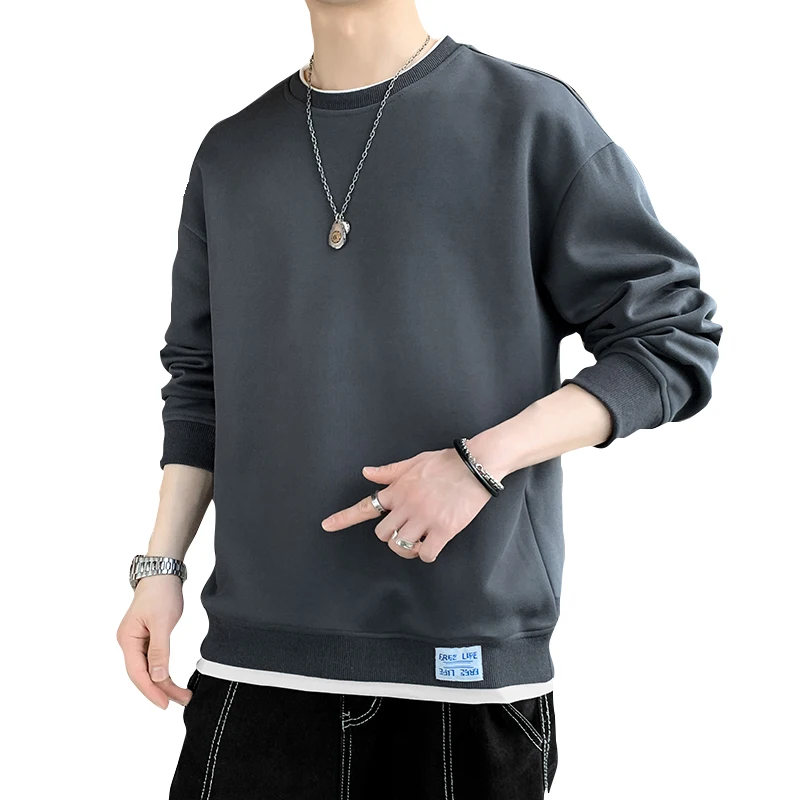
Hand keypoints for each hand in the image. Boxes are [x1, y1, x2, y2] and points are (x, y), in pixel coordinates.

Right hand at [116, 574, 191, 708]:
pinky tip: (171, 680)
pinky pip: (153, 660)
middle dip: (161, 689)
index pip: (138, 673)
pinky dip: (163, 670)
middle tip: (181, 701)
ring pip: (148, 668)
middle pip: (143, 674)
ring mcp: (136, 640)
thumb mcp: (162, 622)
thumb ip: (159, 651)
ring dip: (163, 682)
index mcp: (127, 639)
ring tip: (181, 695)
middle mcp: (128, 642)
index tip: (165, 704)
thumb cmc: (161, 593)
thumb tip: (158, 677)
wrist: (164, 572)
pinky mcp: (147, 637)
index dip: (151, 690)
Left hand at [321, 447, 498, 562]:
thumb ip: (389, 471)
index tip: (327, 525)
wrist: (475, 465)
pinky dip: (426, 554)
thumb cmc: (445, 462)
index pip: (365, 506)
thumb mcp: (413, 462)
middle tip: (406, 530)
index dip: (343, 518)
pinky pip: (425, 553)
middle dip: (391, 535)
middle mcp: (406, 506)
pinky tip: (433, 545)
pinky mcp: (443, 529)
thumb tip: (367, 472)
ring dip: (407, 549)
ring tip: (418, 541)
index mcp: (397, 490)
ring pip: (401, 546)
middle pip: (382, 534)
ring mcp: (424, 518)